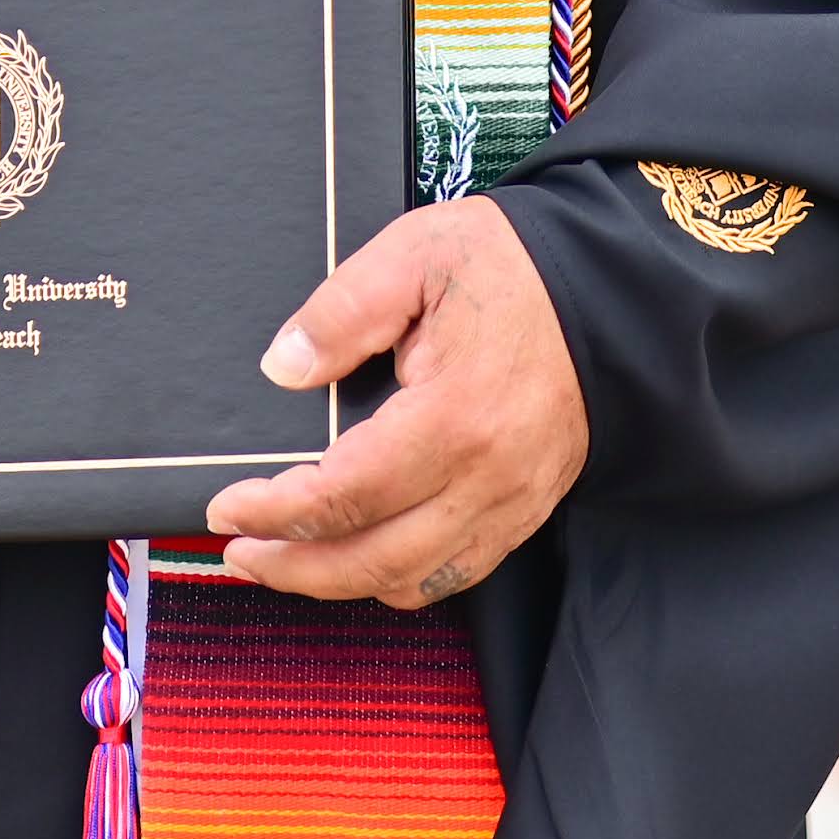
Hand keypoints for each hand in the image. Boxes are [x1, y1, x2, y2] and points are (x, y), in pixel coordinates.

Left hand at [203, 197, 583, 606]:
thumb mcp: (416, 255)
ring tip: (286, 559)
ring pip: (413, 582)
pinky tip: (359, 554)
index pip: (343, 495)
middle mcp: (487, 480)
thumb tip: (282, 369)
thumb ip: (342, 312)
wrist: (612, 291)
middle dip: (293, 567)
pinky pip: (456, 575)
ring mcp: (513, 505)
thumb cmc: (510, 268)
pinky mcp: (528, 512)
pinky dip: (397, 578)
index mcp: (453, 417)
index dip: (274, 511)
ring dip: (340, 582)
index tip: (226, 505)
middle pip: (371, 561)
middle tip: (238, 550)